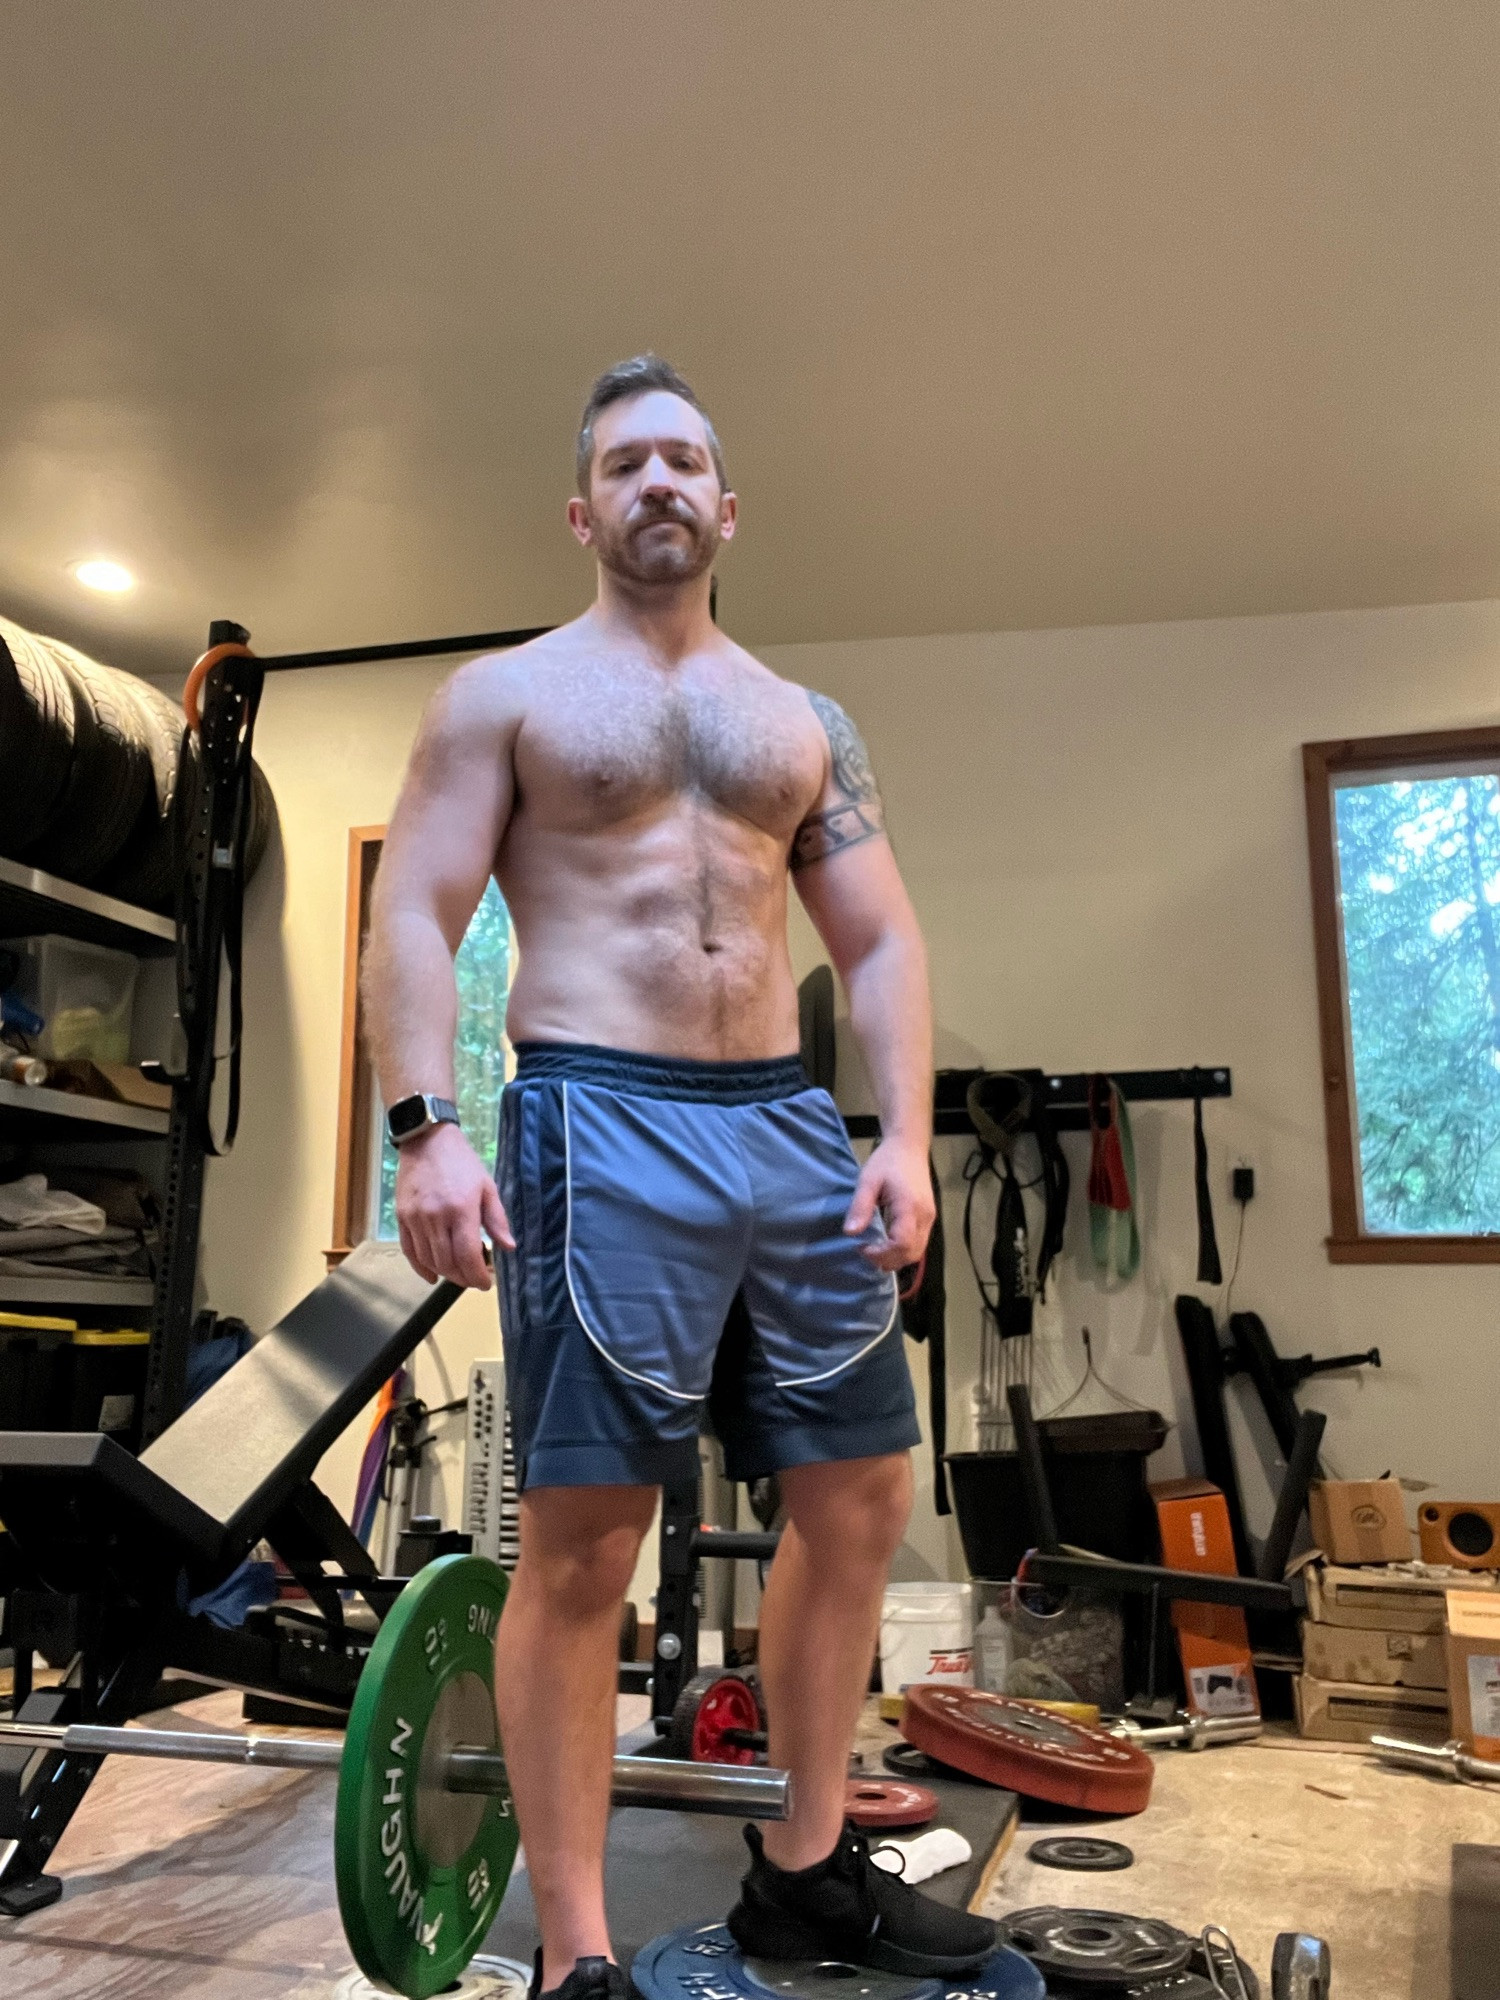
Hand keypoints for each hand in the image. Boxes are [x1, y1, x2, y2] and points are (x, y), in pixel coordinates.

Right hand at [395, 1121, 513, 1289]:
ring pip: (429, 1260)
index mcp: (461, 1209)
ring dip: (445, 1273)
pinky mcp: (402, 1217)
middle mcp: (436, 1217)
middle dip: (463, 1278)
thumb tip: (509, 1247)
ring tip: (458, 1274)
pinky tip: (432, 1275)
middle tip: (474, 1280)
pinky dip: (421, 1267)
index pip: (468, 1255)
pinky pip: (409, 1251)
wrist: (427, 1140)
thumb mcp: (487, 1186)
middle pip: (448, 1262)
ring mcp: (416, 1218)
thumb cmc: (462, 1162)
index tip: (486, 1283)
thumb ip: (497, 1220)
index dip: (477, 1275)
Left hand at [844, 1139, 934, 1270]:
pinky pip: (919, 1243)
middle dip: (888, 1260)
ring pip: (917, 1252)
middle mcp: (924, 1217)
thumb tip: (850, 1233)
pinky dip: (903, 1250)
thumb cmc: (887, 1161)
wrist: (909, 1147)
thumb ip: (860, 1207)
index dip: (881, 1254)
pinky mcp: (929, 1218)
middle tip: (866, 1252)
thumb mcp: (868, 1180)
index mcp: (910, 1207)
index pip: (901, 1244)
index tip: (862, 1247)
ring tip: (874, 1250)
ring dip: (896, 1258)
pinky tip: (886, 1243)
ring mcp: (929, 1218)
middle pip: (912, 1254)